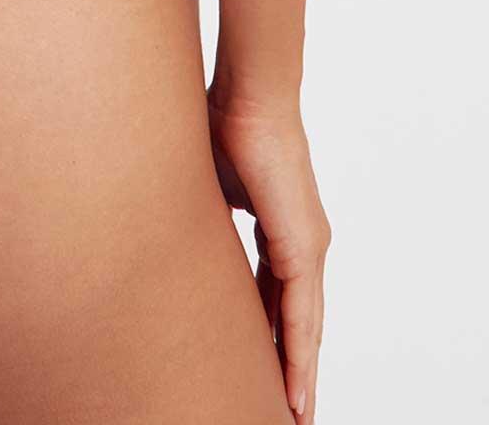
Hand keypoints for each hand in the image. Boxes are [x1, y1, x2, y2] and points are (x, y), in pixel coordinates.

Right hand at [208, 96, 330, 420]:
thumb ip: (206, 215)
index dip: (271, 334)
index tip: (264, 368)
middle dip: (290, 364)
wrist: (249, 95)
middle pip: (296, 318)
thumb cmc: (224, 121)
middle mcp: (303, 242)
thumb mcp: (210, 185)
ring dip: (298, 371)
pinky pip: (302, 314)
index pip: (276, 295)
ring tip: (292, 411)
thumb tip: (180, 231)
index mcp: (280, 228)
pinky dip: (299, 352)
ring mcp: (308, 245)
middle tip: (287, 407)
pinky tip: (296, 386)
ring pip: (304, 324)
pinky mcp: (303, 246)